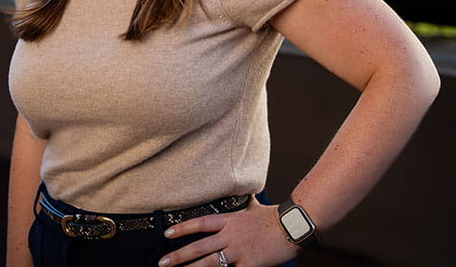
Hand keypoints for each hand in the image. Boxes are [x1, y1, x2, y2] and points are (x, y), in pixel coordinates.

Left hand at [158, 196, 299, 266]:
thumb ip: (245, 204)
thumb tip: (246, 194)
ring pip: (210, 263)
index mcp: (230, 221)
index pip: (200, 224)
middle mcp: (230, 236)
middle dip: (178, 256)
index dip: (182, 228)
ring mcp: (239, 251)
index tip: (167, 234)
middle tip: (163, 262)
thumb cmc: (274, 217)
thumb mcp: (254, 207)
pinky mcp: (249, 265)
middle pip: (199, 247)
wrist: (292, 226)